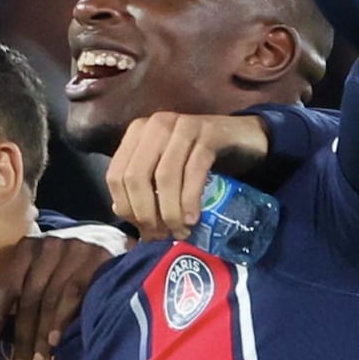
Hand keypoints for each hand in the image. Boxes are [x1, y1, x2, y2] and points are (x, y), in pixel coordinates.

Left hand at [0, 230, 109, 353]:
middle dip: (23, 336)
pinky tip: (56, 341)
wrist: (113, 243)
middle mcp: (49, 246)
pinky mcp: (97, 259)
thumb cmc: (70, 266)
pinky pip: (75, 294)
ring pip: (50, 299)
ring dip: (42, 336)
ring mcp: (74, 250)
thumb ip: (24, 292)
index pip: (8, 285)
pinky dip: (63, 319)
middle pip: (29, 297)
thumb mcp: (43, 271)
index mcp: (28, 249)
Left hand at [104, 110, 264, 242]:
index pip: (116, 176)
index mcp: (137, 133)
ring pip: (165, 176)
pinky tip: (193, 218)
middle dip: (147, 213)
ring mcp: (182, 126)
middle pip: (136, 177)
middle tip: (162, 234)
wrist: (242, 136)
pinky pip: (194, 171)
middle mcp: (155, 125)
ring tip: (180, 231)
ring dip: (170, 211)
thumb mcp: (165, 168)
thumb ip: (143, 185)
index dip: (127, 208)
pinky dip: (190, 200)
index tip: (145, 231)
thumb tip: (120, 211)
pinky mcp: (209, 133)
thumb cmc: (197, 157)